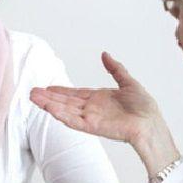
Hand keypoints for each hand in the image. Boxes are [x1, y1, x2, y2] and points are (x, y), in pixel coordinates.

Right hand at [30, 52, 179, 175]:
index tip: (46, 87)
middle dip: (48, 97)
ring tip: (34, 98)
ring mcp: (90, 118)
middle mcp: (92, 109)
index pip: (75, 94)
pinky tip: (49, 108)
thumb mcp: (128, 82)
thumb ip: (115, 69)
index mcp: (99, 99)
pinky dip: (60, 114)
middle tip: (32, 92)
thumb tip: (105, 55)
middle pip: (65, 102)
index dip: (60, 91)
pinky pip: (73, 120)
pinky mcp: (92, 127)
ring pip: (65, 110)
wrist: (150, 124)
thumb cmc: (144, 108)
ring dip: (49, 105)